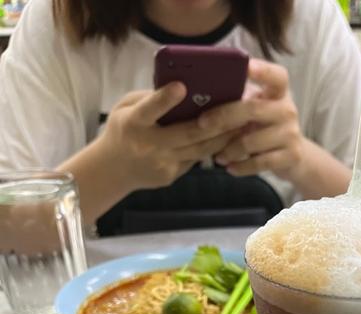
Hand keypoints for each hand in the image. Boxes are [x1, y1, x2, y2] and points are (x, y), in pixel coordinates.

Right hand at [97, 84, 237, 191]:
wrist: (114, 169)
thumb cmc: (123, 129)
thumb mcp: (126, 108)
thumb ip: (149, 98)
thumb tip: (182, 87)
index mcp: (133, 124)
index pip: (149, 110)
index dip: (165, 99)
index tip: (181, 86)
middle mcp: (149, 145)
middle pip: (188, 133)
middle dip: (215, 121)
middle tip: (237, 108)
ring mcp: (163, 163)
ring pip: (199, 149)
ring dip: (223, 136)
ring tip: (242, 123)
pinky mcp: (172, 175)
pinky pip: (195, 159)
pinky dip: (212, 147)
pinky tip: (228, 138)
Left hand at [198, 59, 305, 182]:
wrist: (293, 155)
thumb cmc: (265, 127)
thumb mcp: (257, 109)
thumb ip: (239, 100)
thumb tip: (200, 96)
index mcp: (279, 92)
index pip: (276, 76)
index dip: (262, 70)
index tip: (246, 65)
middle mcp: (287, 110)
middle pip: (252, 109)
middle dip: (223, 117)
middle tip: (201, 125)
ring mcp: (291, 133)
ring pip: (251, 140)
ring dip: (229, 150)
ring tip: (217, 156)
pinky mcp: (291, 156)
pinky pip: (260, 163)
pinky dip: (241, 167)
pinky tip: (230, 168)